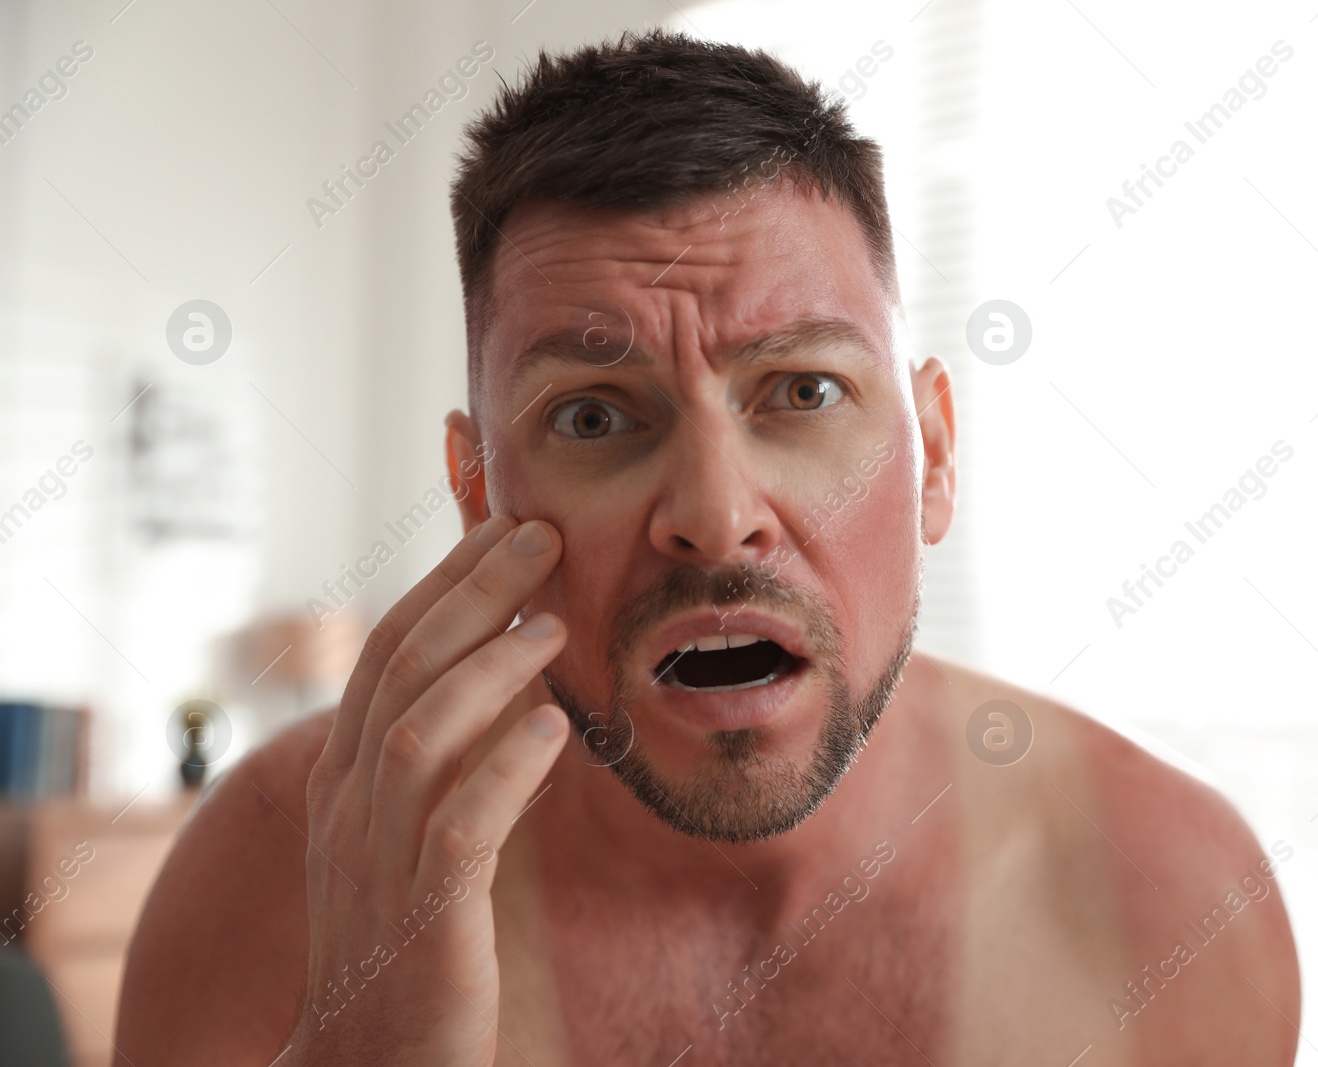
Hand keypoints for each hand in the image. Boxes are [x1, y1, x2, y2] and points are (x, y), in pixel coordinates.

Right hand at [284, 513, 567, 1065]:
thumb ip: (450, 764)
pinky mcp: (423, 918)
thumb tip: (517, 693)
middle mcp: (350, 805)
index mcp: (347, 778)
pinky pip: (458, 829)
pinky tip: (553, 730)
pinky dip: (504, 771)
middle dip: (468, 593)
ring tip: (553, 627)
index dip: (444, 582)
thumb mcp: (412, 834)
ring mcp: (378, 860)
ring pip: (418, 736)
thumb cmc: (405, 938)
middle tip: (538, 535)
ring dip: (487, 671)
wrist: (364, 1064)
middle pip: (398, 670)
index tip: (502, 525)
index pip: (386, 652)